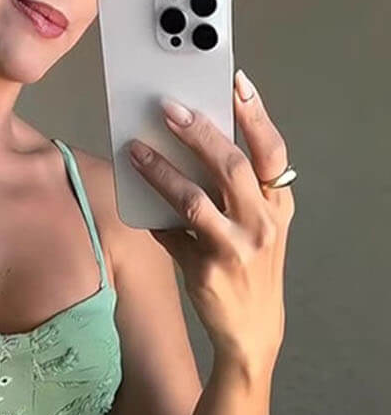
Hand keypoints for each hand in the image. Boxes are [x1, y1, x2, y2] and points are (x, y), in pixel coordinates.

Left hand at [127, 68, 294, 375]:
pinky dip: (152, 217)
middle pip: (230, 167)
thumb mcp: (260, 228)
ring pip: (193, 200)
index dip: (256, 115)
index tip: (237, 83)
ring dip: (161, 172)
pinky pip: (171, 236)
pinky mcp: (205, 271)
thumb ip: (239, 193)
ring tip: (136, 151)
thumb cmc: (251, 270)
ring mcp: (234, 249)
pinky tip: (137, 202)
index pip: (270, 152)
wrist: (252, 331)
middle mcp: (261, 224)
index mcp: (277, 205)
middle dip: (198, 133)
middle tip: (168, 108)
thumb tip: (194, 149)